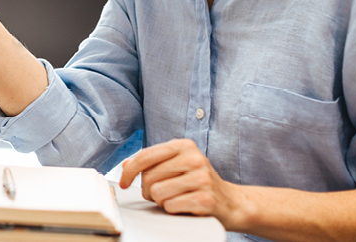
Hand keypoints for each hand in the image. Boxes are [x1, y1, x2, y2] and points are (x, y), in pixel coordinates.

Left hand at [120, 138, 241, 222]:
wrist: (232, 202)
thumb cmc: (198, 183)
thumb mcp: (176, 166)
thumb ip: (151, 163)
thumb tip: (125, 165)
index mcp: (184, 146)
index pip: (145, 156)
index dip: (129, 172)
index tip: (124, 183)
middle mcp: (194, 158)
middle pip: (148, 177)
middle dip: (149, 190)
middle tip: (163, 194)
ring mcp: (202, 178)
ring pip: (157, 193)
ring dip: (161, 201)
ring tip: (175, 199)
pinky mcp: (205, 198)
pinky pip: (170, 206)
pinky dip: (173, 210)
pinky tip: (185, 206)